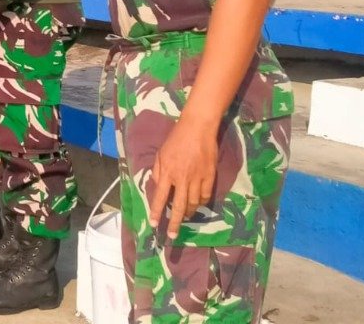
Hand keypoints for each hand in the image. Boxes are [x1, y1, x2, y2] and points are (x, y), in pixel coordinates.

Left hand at [148, 113, 218, 238]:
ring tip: (185, 217)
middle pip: (178, 206)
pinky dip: (201, 202)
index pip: (159, 197)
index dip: (156, 212)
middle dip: (174, 223)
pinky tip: (198, 204)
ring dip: (188, 212)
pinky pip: (206, 195)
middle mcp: (182, 178)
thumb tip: (158, 187)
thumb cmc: (176, 139)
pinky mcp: (210, 176)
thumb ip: (158, 171)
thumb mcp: (161, 154)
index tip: (154, 225)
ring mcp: (197, 178)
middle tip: (173, 235)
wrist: (198, 128)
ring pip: (193, 203)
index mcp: (167, 172)